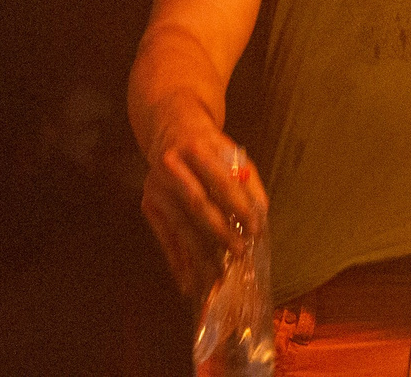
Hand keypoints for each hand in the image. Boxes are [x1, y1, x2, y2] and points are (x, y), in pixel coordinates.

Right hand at [139, 106, 266, 297]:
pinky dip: (177, 262)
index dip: (238, 206)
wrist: (170, 129)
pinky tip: (188, 282)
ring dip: (199, 254)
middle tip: (239, 251)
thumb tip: (261, 214)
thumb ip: (247, 180)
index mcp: (197, 148)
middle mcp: (171, 166)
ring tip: (218, 276)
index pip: (220, 180)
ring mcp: (156, 187)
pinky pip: (164, 238)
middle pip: (196, 204)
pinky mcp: (149, 205)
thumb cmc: (208, 145)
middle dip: (219, 231)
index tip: (255, 228)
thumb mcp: (230, 152)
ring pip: (180, 226)